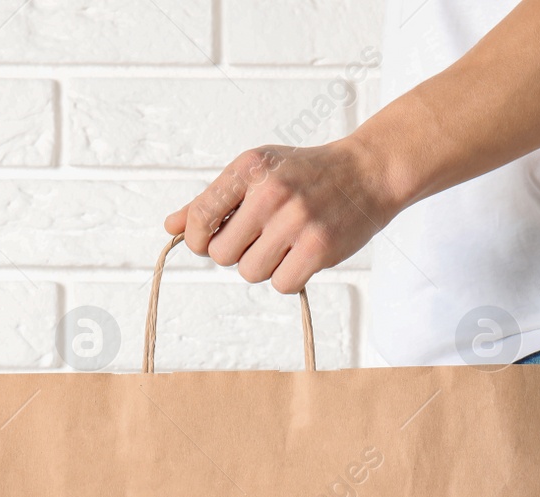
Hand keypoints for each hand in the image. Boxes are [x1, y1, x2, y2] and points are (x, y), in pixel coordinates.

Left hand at [163, 137, 402, 293]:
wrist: (367, 172)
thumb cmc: (306, 174)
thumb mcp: (257, 172)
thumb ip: (212, 200)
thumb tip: (171, 227)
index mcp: (249, 169)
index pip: (200, 218)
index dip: (198, 239)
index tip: (210, 240)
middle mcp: (270, 193)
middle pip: (221, 254)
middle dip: (235, 254)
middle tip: (259, 239)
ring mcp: (295, 221)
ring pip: (249, 272)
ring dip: (263, 266)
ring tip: (282, 245)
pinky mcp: (318, 248)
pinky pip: (281, 284)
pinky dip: (287, 277)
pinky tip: (300, 257)